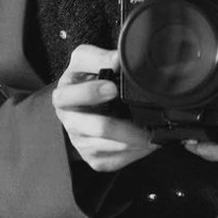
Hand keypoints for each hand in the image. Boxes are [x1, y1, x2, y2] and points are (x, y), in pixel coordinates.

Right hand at [52, 44, 155, 172]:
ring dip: (136, 140)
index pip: (71, 97)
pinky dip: (136, 152)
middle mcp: (70, 122)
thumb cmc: (84, 77)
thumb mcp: (85, 59)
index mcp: (63, 96)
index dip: (91, 93)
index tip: (112, 88)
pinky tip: (148, 142)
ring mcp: (81, 143)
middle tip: (145, 122)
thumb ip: (99, 57)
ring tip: (153, 131)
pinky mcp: (93, 158)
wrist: (81, 100)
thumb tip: (117, 59)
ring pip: (112, 147)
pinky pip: (116, 160)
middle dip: (125, 126)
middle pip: (99, 127)